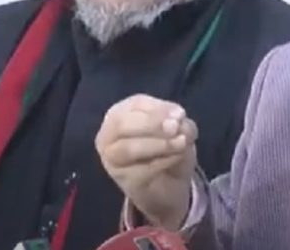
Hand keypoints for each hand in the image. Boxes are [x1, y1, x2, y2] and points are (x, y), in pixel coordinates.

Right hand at [95, 94, 197, 229]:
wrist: (169, 185)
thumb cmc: (168, 148)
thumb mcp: (180, 129)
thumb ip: (179, 121)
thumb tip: (178, 120)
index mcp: (121, 113)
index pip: (135, 105)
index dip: (158, 108)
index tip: (181, 114)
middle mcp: (108, 134)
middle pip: (122, 124)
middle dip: (152, 124)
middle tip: (176, 128)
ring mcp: (111, 160)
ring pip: (128, 149)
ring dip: (159, 144)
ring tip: (181, 144)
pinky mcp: (123, 180)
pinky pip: (141, 170)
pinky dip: (164, 162)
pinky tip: (176, 159)